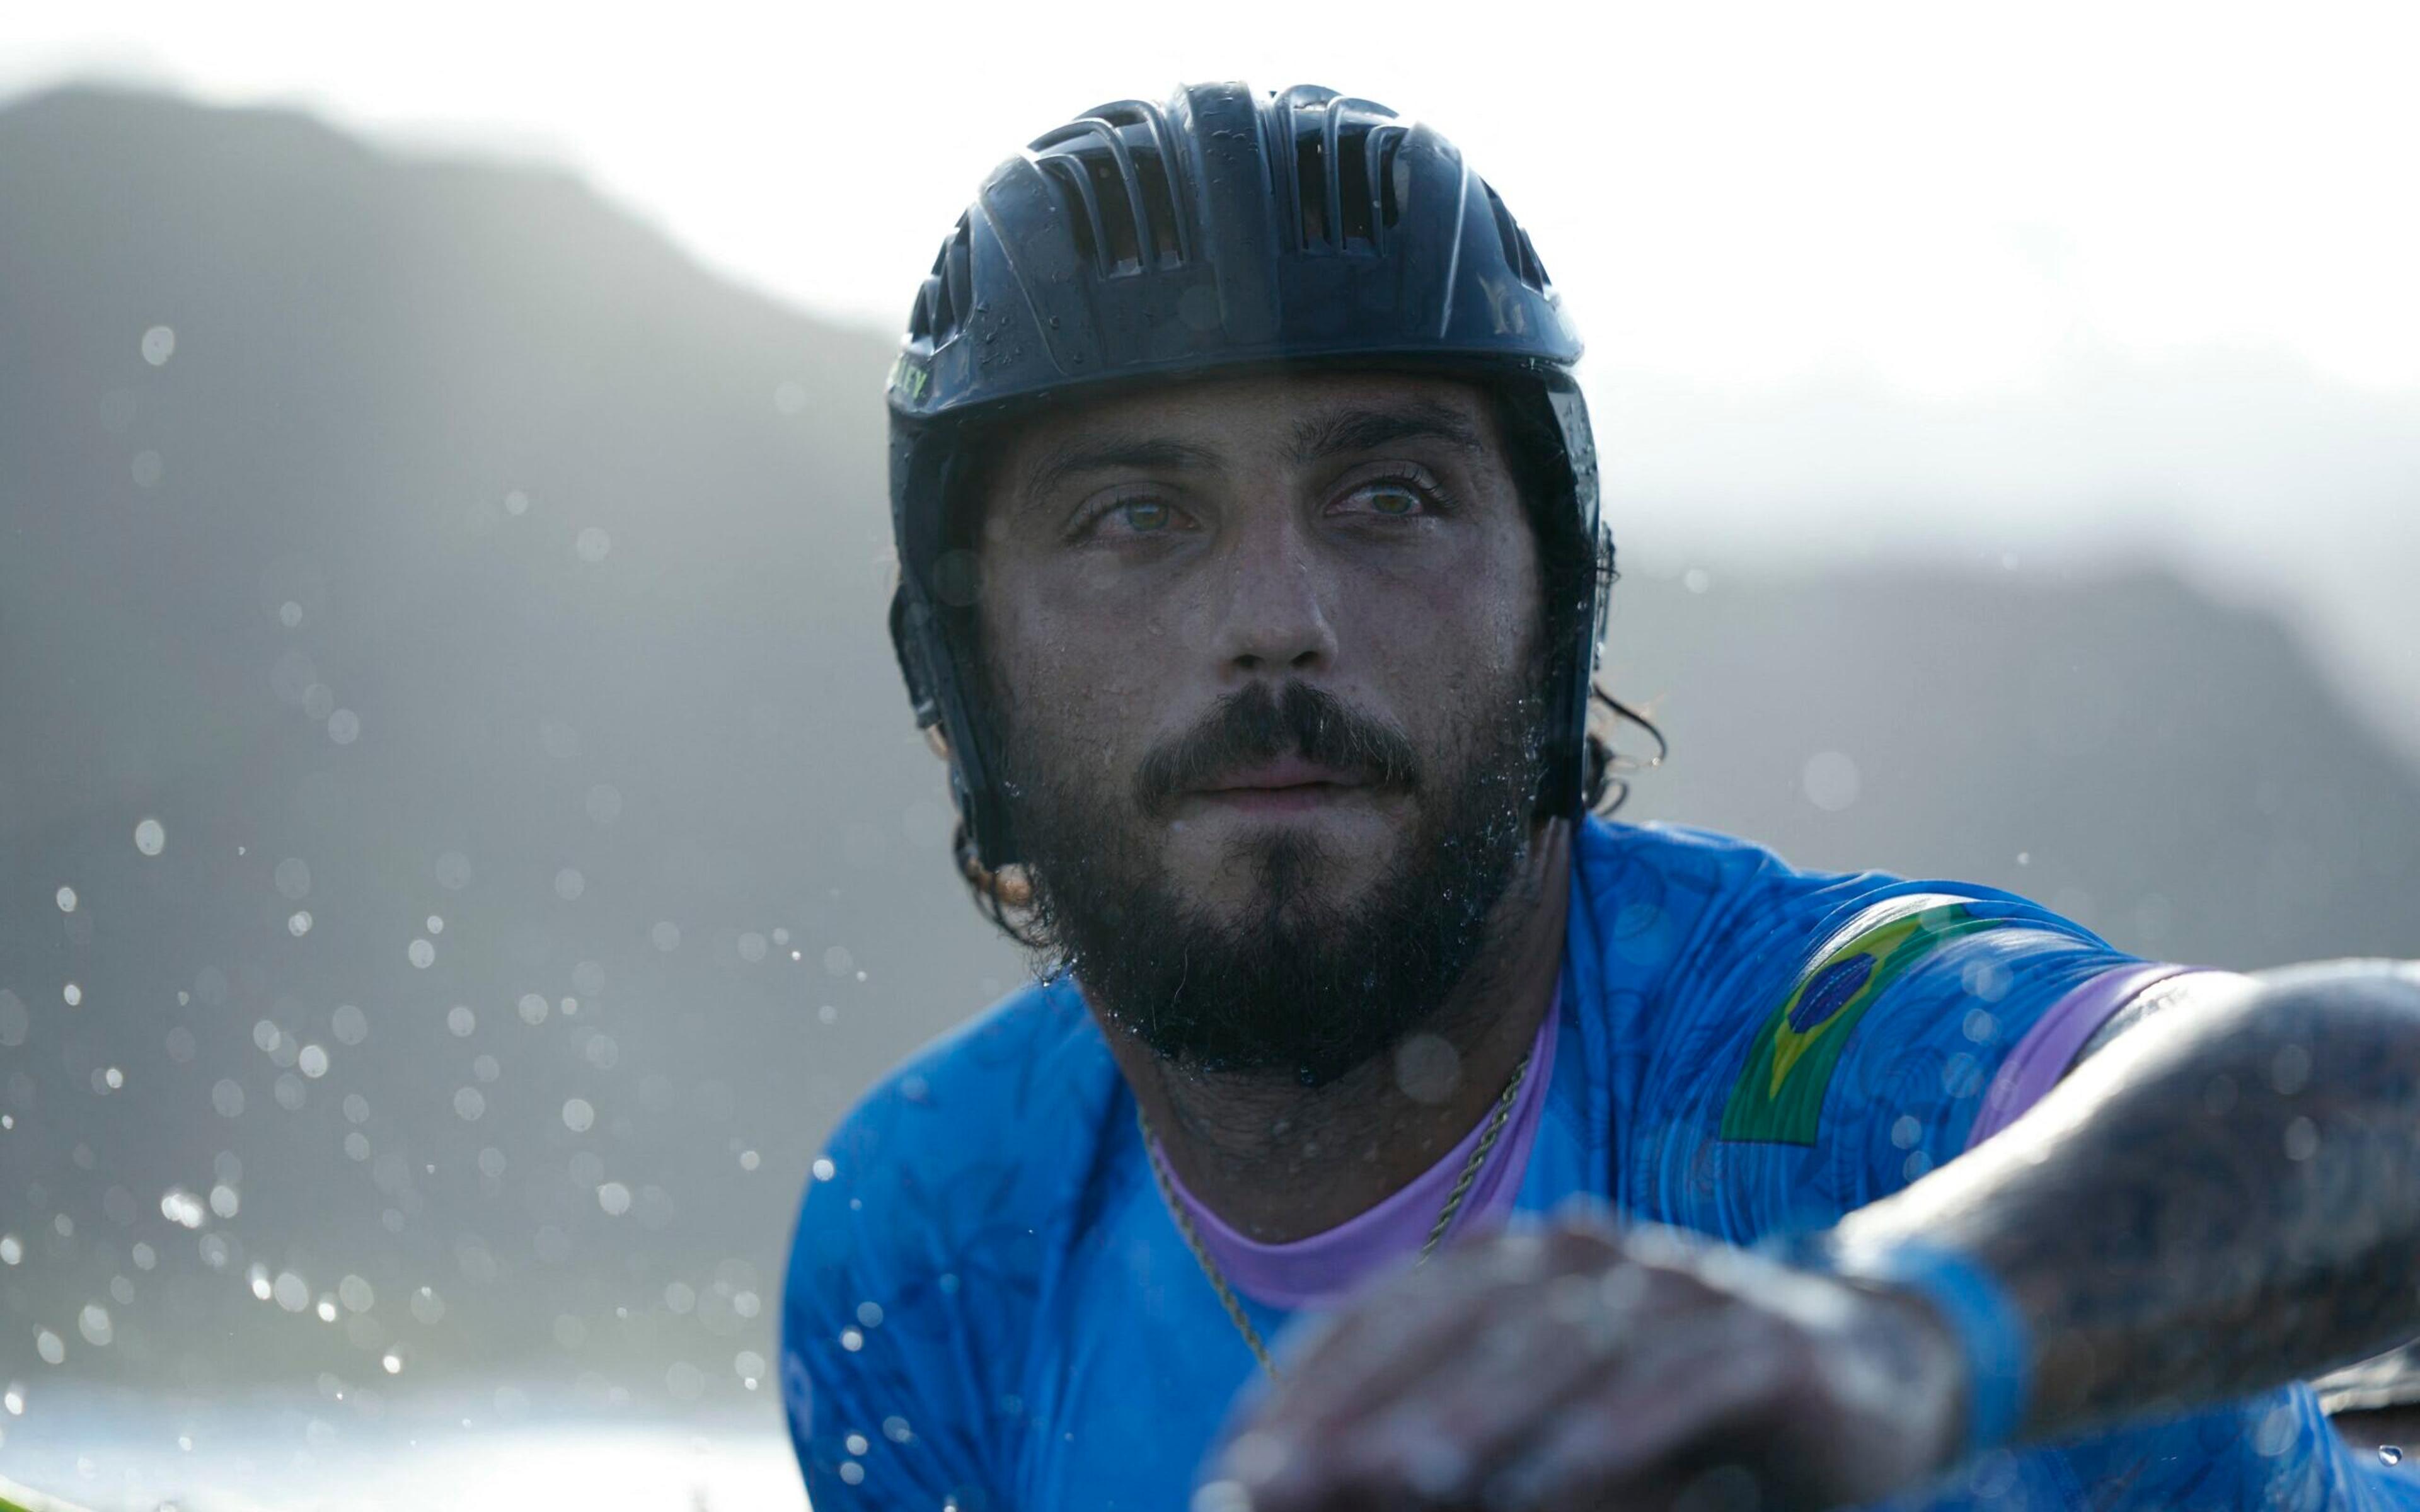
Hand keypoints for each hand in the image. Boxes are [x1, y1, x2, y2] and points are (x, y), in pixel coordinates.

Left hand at [1207, 1214, 1969, 1511]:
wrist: (1861, 1384)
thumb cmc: (1669, 1424)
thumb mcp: (1540, 1437)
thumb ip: (1442, 1456)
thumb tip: (1294, 1496)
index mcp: (1516, 1270)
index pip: (1387, 1316)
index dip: (1308, 1385)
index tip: (1234, 1469)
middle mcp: (1588, 1259)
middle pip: (1456, 1321)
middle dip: (1363, 1404)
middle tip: (1283, 1485)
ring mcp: (1683, 1291)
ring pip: (1564, 1342)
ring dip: (1480, 1409)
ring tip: (1406, 1478)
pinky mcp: (1771, 1343)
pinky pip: (1692, 1375)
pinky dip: (1629, 1422)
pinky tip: (1571, 1469)